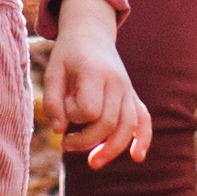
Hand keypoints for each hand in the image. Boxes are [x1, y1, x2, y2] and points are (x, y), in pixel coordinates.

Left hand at [46, 2, 152, 169]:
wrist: (91, 33)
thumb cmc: (68, 55)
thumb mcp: (53, 71)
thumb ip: (52, 101)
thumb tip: (59, 130)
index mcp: (95, 73)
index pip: (90, 109)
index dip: (73, 116)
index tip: (63, 107)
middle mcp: (116, 82)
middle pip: (109, 123)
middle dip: (86, 140)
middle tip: (65, 144)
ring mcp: (128, 89)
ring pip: (128, 126)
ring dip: (112, 149)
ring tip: (94, 163)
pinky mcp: (132, 96)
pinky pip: (144, 119)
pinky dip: (143, 138)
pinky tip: (137, 156)